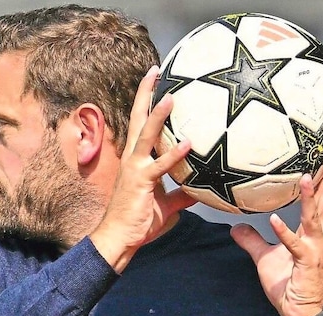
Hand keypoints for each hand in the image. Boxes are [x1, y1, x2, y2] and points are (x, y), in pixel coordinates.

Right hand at [90, 66, 194, 272]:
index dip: (147, 102)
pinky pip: (160, 166)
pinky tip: (188, 144)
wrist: (119, 239)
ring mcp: (135, 169)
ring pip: (147, 136)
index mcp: (137, 160)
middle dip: (146, 94)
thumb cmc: (138, 222)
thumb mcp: (166, 205)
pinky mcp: (141, 183)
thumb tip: (203, 191)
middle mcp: (133, 158)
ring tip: (171, 96)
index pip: (141, 124)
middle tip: (155, 70)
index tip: (156, 81)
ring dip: (158, 115)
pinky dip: (173, 155)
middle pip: (138, 119)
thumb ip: (183, 195)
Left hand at [230, 151, 322, 315]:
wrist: (300, 314)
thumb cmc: (290, 285)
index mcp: (314, 233)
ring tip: (308, 176)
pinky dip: (285, 233)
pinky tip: (275, 220)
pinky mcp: (305, 264)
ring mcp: (314, 250)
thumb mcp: (265, 258)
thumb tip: (235, 227)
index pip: (322, 200)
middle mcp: (319, 237)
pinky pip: (294, 246)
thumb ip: (252, 240)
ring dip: (311, 198)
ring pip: (315, 218)